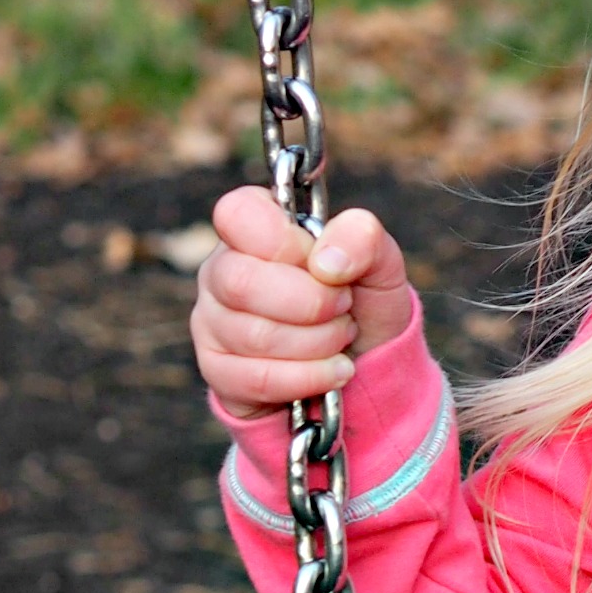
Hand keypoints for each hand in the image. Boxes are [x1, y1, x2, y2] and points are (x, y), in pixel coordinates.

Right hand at [191, 187, 413, 422]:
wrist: (366, 366)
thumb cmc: (362, 302)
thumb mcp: (379, 262)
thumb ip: (361, 238)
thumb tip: (325, 261)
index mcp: (251, 229)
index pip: (238, 213)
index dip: (286, 242)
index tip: (323, 264)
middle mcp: (221, 271)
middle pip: (242, 282)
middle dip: (312, 302)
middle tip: (344, 307)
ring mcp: (212, 322)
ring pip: (254, 336)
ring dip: (319, 341)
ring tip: (342, 337)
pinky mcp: (218, 371)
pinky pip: (257, 378)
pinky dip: (310, 377)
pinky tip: (335, 370)